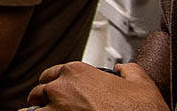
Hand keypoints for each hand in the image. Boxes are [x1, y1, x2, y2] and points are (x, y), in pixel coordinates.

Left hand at [25, 62, 168, 110]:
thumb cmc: (141, 110)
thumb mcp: (141, 83)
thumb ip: (129, 70)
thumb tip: (124, 69)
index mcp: (77, 72)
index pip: (51, 75)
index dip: (54, 84)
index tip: (56, 91)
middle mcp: (60, 88)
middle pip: (39, 92)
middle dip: (44, 100)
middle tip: (50, 107)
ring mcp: (55, 108)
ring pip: (34, 109)